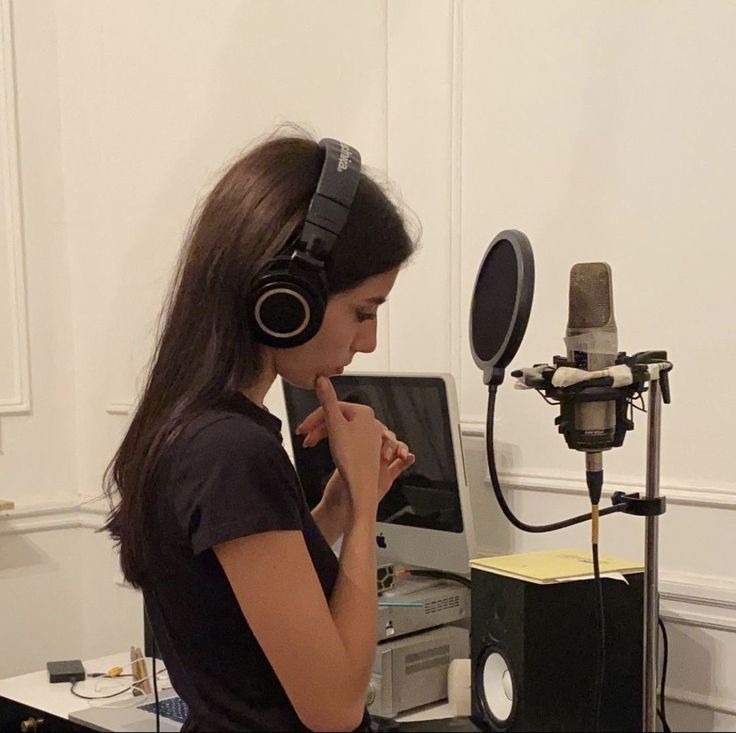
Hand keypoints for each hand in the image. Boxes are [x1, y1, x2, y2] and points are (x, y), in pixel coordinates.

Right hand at [310, 376, 383, 516]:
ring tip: (310, 446)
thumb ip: (327, 400)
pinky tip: (328, 451)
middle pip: (336, 417)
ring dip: (323, 435)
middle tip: (303, 439)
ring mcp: (369, 434)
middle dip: (317, 427)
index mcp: (363, 412)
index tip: (301, 430)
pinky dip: (334, 442)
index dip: (313, 418)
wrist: (360, 486)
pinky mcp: (367, 448)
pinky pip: (347, 438)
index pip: (331, 407)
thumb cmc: (350, 458)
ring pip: (340, 429)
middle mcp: (369, 420)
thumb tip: (321, 378)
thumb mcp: (334, 426)